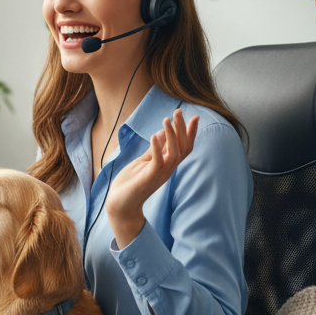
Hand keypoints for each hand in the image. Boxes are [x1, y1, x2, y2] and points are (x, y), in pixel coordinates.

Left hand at [107, 111, 197, 247]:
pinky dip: (157, 148)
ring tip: (166, 119)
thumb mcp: (144, 161)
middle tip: (178, 111)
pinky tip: (154, 135)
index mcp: (168, 165)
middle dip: (182, 128)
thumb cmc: (131, 183)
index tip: (195, 117)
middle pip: (182, 147)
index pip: (185, 147)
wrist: (120, 203)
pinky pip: (157, 162)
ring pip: (174, 153)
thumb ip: (154, 149)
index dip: (191, 133)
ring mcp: (160, 174)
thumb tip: (162, 132)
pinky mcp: (149, 178)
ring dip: (171, 135)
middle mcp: (168, 169)